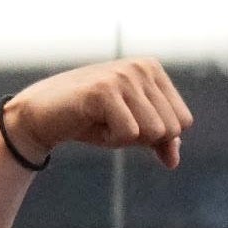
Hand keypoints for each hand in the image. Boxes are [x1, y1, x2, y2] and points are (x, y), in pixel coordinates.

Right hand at [1, 58, 192, 168]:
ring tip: (102, 121)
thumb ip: (159, 141)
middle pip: (171, 129)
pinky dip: (110, 139)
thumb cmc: (91, 120)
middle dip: (143, 139)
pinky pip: (129, 135)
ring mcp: (123, 76)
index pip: (183, 122)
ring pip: (153, 133)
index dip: (157, 137)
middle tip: (113, 122)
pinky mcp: (104, 91)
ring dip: (125, 139)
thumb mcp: (132, 131)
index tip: (128, 121)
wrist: (44, 115)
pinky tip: (92, 121)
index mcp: (152, 69)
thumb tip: (174, 160)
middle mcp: (141, 67)